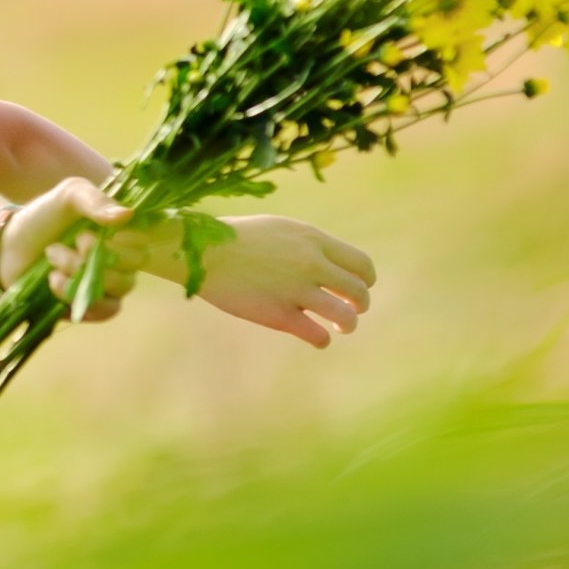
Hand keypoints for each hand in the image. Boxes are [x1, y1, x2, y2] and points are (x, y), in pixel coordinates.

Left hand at [0, 177, 138, 320]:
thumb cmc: (43, 217)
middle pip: (133, 268)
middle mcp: (120, 260)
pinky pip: (102, 311)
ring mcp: (107, 286)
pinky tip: (53, 281)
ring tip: (52, 258)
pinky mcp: (90, 307)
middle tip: (73, 241)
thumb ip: (95, 200)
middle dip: (98, 255)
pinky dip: (76, 296)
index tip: (109, 234)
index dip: (130, 241)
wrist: (9, 247)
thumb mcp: (68, 196)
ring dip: (81, 272)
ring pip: (117, 289)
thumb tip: (127, 216)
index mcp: (121, 232)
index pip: (145, 242)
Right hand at [190, 214, 376, 347]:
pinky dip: (322, 339)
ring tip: (338, 325)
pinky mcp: (278, 314)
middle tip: (351, 310)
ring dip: (347, 324)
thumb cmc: (239, 239)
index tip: (357, 288)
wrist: (203, 251)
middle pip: (359, 291)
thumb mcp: (281, 229)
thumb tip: (331, 262)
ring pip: (346, 316)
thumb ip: (309, 245)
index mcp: (313, 240)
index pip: (362, 264)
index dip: (365, 280)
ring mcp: (296, 290)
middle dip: (360, 305)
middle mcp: (311, 263)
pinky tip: (315, 336)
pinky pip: (318, 335)